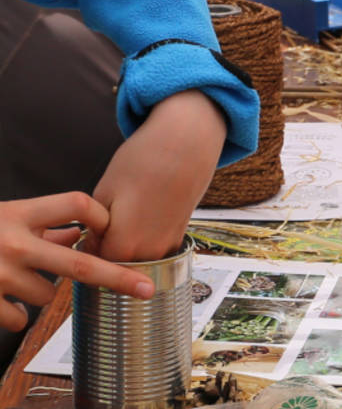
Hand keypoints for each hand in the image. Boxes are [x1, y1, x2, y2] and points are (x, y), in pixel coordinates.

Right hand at [0, 193, 155, 329]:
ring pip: (48, 295)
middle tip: (145, 288)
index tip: (115, 227)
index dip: (100, 216)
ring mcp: (1, 274)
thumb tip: (78, 233)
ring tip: (18, 278)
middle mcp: (15, 243)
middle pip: (80, 263)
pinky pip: (21, 319)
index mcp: (21, 215)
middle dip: (118, 277)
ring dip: (42, 291)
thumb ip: (45, 223)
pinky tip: (8, 301)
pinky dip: (18, 315)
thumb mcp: (9, 216)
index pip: (77, 206)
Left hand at [92, 91, 226, 261]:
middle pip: (117, 264)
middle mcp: (148, 253)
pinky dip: (146, 237)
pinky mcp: (179, 236)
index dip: (88, 245)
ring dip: (128, 244)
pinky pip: (154, 249)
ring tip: (129, 211)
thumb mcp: (105, 190)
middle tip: (107, 217)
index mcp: (123, 245)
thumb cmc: (143, 161)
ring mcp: (167, 246)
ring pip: (137, 258)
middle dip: (108, 246)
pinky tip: (146, 211)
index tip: (88, 226)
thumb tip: (94, 241)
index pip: (94, 263)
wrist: (188, 143)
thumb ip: (94, 226)